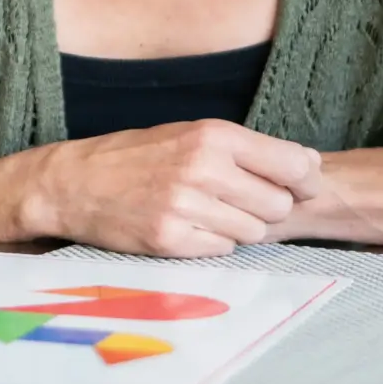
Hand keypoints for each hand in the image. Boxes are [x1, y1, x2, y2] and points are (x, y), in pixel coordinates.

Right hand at [24, 119, 323, 256]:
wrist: (73, 183)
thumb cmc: (137, 156)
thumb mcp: (189, 133)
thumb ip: (247, 149)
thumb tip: (308, 164)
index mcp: (213, 135)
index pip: (292, 164)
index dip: (305, 181)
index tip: (300, 188)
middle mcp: (203, 168)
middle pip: (277, 205)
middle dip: (267, 208)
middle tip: (239, 201)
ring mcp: (186, 206)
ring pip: (253, 232)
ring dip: (239, 228)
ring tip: (207, 212)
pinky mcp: (170, 240)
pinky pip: (222, 250)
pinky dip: (213, 242)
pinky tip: (188, 226)